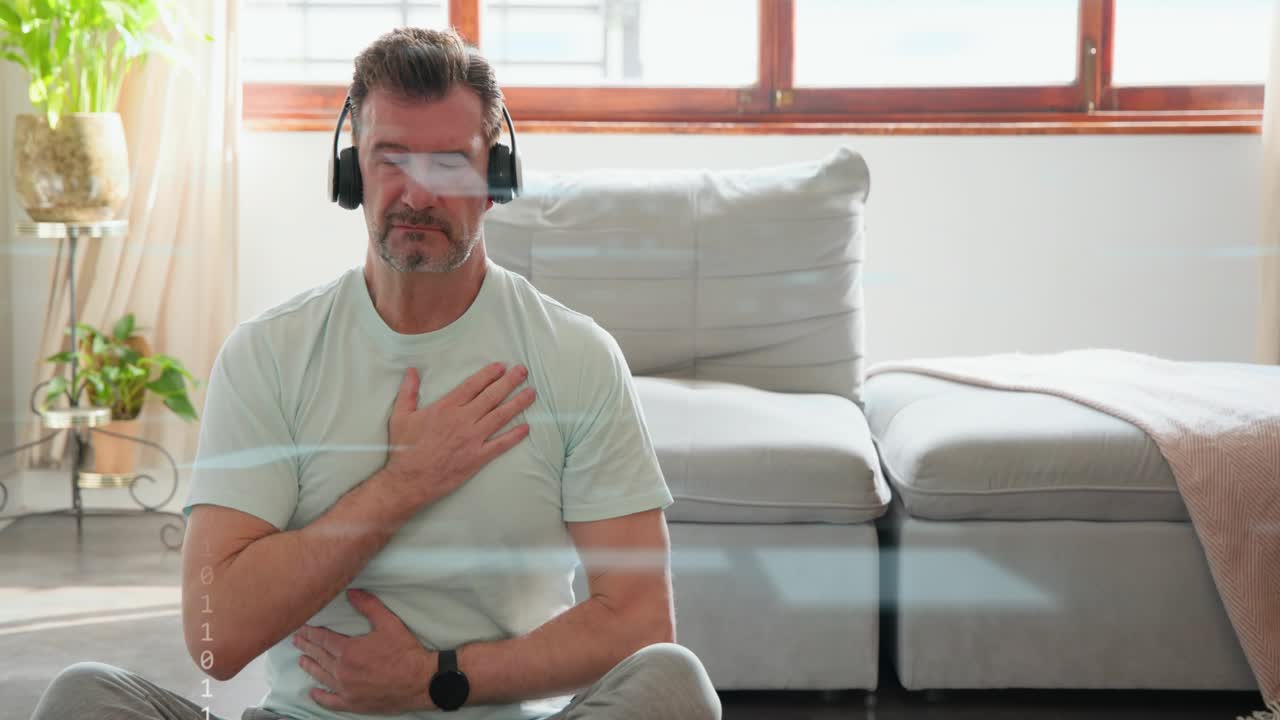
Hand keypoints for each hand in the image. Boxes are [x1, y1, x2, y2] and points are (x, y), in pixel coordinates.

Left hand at [293, 589, 438, 713]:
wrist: (419, 681)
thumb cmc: (404, 652)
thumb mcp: (388, 623)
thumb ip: (368, 606)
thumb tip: (352, 592)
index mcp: (348, 651)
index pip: (323, 640)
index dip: (311, 633)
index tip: (302, 628)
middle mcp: (342, 671)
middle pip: (319, 656)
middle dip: (307, 647)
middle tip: (296, 641)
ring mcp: (346, 689)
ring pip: (321, 676)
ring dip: (310, 667)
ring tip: (301, 660)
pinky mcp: (353, 703)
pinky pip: (331, 701)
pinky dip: (320, 696)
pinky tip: (313, 692)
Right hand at [384, 362, 534, 506]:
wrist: (408, 481)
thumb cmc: (404, 449)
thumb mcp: (400, 416)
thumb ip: (408, 392)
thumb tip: (412, 370)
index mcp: (446, 407)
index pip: (473, 385)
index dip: (489, 374)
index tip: (502, 366)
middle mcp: (463, 420)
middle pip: (491, 396)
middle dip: (509, 381)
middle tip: (523, 371)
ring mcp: (472, 439)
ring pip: (500, 416)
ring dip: (518, 403)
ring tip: (531, 392)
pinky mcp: (477, 458)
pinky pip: (501, 445)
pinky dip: (515, 436)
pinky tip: (526, 428)